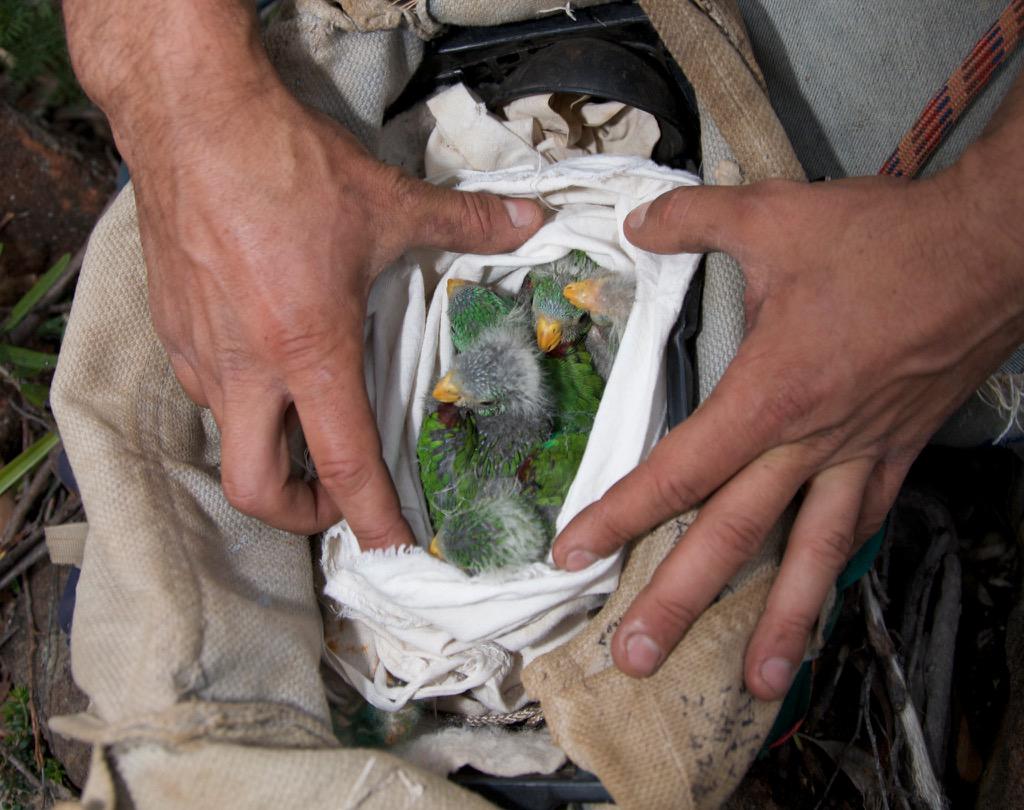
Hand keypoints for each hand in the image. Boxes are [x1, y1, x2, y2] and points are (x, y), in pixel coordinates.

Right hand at [65, 0, 541, 541]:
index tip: (393, 548)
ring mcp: (199, 352)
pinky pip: (205, 389)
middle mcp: (246, 368)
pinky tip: (267, 361)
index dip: (371, 518)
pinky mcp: (170, 327)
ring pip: (230, 435)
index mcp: (308, 350)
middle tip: (338, 496)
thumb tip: (531, 220)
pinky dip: (241, 398)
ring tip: (312, 417)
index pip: (343, 463)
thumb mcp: (389, 202)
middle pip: (256, 487)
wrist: (191, 117)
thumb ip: (468, 222)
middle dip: (300, 513)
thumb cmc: (288, 167)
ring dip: (272, 447)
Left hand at [553, 160, 1023, 699]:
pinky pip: (861, 521)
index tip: (573, 553)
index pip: (677, 471)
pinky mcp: (899, 453)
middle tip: (633, 657)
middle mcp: (810, 443)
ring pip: (812, 554)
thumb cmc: (885, 239)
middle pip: (733, 537)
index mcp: (769, 395)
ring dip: (782, 621)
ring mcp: (860, 456)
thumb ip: (694, 220)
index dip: (618, 515)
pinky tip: (820, 591)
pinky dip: (837, 561)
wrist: (995, 248)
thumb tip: (636, 221)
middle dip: (679, 601)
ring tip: (755, 681)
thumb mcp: (775, 214)